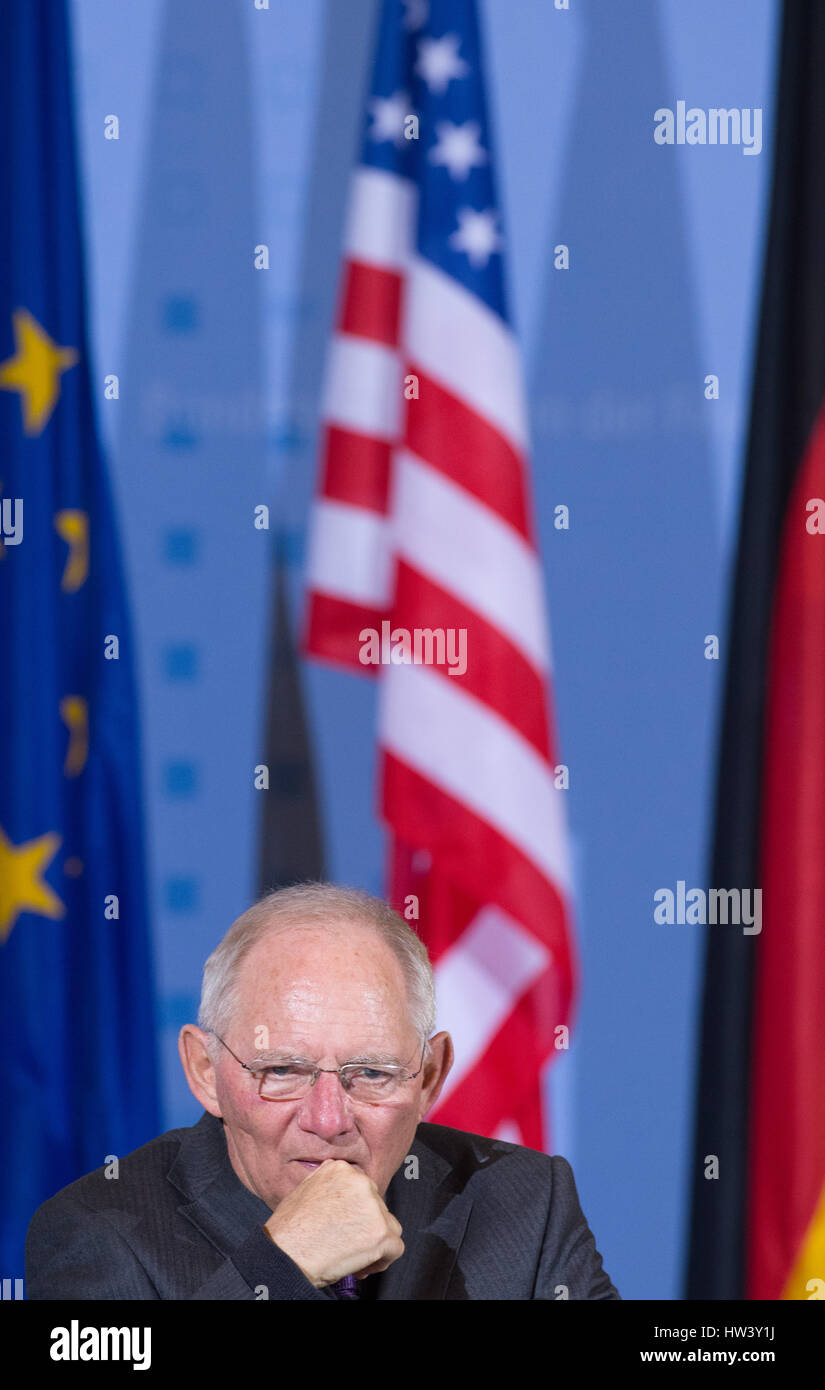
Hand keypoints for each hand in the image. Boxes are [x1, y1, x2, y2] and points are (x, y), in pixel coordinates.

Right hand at [264, 1160, 403, 1287]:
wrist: (285, 1253)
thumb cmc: (289, 1230)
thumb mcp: (305, 1190)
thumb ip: (330, 1185)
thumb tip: (341, 1195)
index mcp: (341, 1169)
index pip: (362, 1189)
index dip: (355, 1212)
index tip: (346, 1225)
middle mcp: (360, 1182)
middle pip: (377, 1207)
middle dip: (365, 1227)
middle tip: (347, 1243)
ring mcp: (373, 1207)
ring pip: (389, 1226)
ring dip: (375, 1242)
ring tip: (353, 1255)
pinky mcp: (381, 1233)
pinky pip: (395, 1248)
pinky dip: (382, 1261)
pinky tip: (361, 1266)